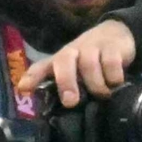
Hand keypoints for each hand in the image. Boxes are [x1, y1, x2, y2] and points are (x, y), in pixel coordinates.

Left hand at [18, 20, 138, 108]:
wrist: (117, 33)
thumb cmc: (92, 58)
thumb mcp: (77, 70)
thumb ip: (69, 86)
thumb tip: (64, 108)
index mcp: (60, 60)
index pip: (42, 66)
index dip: (32, 77)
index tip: (24, 89)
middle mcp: (73, 52)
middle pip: (64, 62)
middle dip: (66, 82)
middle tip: (71, 102)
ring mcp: (92, 48)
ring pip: (89, 66)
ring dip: (97, 85)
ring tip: (104, 95)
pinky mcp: (111, 47)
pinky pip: (111, 64)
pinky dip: (114, 78)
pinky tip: (117, 83)